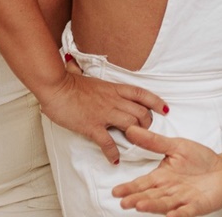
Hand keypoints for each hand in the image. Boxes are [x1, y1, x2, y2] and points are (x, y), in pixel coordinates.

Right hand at [39, 71, 169, 164]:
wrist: (56, 88)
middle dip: (147, 123)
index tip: (165, 109)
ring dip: (136, 136)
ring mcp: (104, 114)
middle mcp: (113, 101)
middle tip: (144, 130)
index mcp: (113, 88)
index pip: (141, 94)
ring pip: (131, 125)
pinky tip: (113, 159)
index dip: (156, 102)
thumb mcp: (80, 75)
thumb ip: (79, 70)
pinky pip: (107, 142)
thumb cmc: (66, 82)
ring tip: (133, 143)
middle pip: (141, 112)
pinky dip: (112, 152)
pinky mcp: (92, 126)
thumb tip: (70, 62)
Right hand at [112, 125, 221, 215]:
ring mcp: (182, 200)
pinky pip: (187, 211)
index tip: (116, 192)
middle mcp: (169, 191)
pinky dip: (179, 214)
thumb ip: (153, 142)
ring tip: (141, 206)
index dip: (129, 188)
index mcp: (161, 177)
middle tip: (125, 203)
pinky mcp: (197, 206)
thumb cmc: (198, 159)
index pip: (142, 183)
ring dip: (153, 206)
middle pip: (150, 196)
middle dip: (137, 199)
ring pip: (165, 204)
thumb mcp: (175, 146)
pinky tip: (172, 215)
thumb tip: (132, 129)